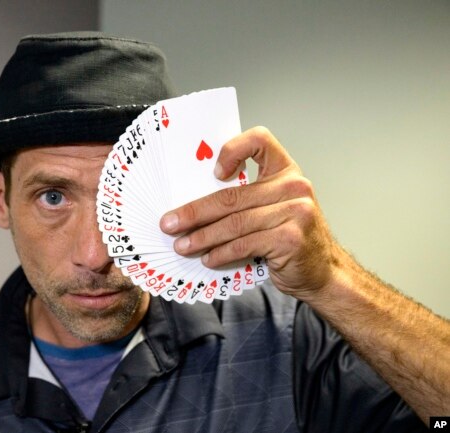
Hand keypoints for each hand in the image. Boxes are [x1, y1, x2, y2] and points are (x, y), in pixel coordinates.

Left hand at [159, 126, 340, 299]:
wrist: (323, 272)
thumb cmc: (290, 238)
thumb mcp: (273, 208)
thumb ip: (247, 198)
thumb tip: (192, 207)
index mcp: (286, 170)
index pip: (260, 140)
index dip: (233, 149)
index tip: (214, 173)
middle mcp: (293, 186)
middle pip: (232, 195)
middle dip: (194, 212)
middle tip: (170, 223)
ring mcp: (295, 212)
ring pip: (234, 223)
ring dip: (202, 237)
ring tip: (182, 245)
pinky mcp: (290, 239)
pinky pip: (244, 244)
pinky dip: (221, 253)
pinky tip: (208, 258)